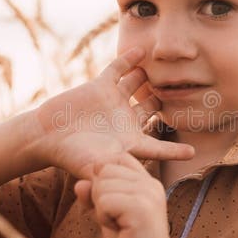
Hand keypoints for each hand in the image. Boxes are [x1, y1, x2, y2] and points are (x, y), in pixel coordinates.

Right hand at [25, 46, 193, 178]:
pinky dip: (129, 60)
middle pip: (152, 109)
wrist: (45, 137)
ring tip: (165, 67)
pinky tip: (142, 50)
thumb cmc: (72, 157)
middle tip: (181, 90)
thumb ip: (119, 174)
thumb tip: (138, 188)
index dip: (174, 150)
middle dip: (165, 101)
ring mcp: (113, 103)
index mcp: (129, 143)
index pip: (158, 147)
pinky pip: (118, 70)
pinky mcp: (100, 87)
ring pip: (138, 87)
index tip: (192, 153)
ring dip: (150, 79)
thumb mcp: (99, 168)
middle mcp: (124, 121)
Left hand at [74, 152, 181, 237]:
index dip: (102, 177)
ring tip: (120, 224)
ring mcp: (147, 194)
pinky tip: (120, 229)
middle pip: (103, 170)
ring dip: (102, 209)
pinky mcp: (141, 208)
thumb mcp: (108, 214)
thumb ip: (95, 196)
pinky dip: (104, 218)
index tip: (110, 202)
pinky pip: (104, 201)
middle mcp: (150, 183)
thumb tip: (79, 184)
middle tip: (116, 218)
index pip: (116, 158)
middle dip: (99, 196)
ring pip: (101, 186)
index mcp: (147, 182)